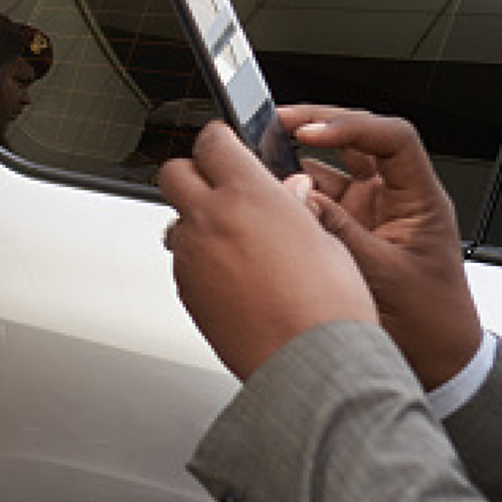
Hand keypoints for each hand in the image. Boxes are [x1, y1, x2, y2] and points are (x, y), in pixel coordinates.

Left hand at [158, 121, 375, 380]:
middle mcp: (209, 219)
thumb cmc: (327, 304)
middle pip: (174, 172)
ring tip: (238, 241)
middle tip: (222, 186)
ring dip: (198, 222)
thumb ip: (292, 206)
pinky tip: (236, 277)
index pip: (213, 142)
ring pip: (177, 220)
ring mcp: (191, 255)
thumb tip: (287, 190)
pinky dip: (202, 259)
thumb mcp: (324, 238)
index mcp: (247, 194)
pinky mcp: (185, 290)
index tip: (227, 143)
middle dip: (195, 174)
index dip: (220, 139)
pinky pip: (184, 260)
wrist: (309, 361)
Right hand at [280, 106, 482, 388]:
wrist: (437, 359)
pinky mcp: (346, 229)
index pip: (391, 138)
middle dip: (316, 124)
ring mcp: (368, 211)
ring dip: (297, 159)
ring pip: (329, 167)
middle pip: (357, 139)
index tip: (310, 132)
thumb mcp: (384, 275)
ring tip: (261, 158)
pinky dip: (289, 193)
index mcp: (419, 199)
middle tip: (276, 121)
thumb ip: (341, 235)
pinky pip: (313, 199)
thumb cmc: (431, 321)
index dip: (350, 126)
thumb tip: (298, 200)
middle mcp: (393, 197)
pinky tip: (265, 194)